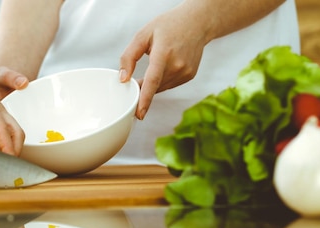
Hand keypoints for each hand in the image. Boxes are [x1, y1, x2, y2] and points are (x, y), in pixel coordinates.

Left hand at [119, 4, 208, 118]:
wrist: (197, 22)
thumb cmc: (168, 26)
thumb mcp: (142, 35)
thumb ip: (129, 57)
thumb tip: (123, 79)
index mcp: (164, 54)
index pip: (152, 81)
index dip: (145, 99)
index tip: (139, 113)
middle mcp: (177, 65)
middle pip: (154, 86)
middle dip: (141, 88)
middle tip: (134, 79)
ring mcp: (185, 72)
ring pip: (161, 88)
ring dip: (152, 84)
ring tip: (154, 64)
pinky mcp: (189, 76)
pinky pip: (169, 84)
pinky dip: (162, 80)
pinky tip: (166, 65)